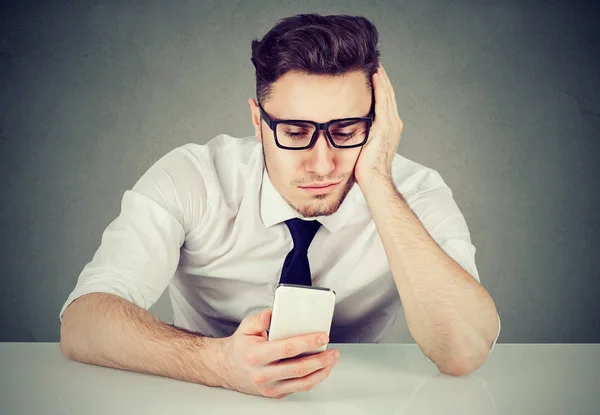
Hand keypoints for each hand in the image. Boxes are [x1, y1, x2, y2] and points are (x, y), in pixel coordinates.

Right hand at [217, 308, 339, 398]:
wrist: (225, 368)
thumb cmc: (239, 347)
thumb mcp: (246, 327)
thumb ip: (260, 318)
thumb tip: (274, 313)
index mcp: (256, 355)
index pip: (287, 349)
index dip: (307, 343)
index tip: (322, 337)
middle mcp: (262, 374)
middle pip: (298, 369)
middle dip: (321, 360)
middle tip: (333, 352)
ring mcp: (269, 387)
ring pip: (302, 383)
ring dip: (321, 372)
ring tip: (331, 360)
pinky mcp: (274, 394)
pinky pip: (298, 388)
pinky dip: (313, 379)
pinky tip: (320, 369)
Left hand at [355, 64, 403, 185]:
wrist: (374, 181)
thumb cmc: (366, 169)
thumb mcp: (363, 146)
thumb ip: (360, 133)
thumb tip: (345, 126)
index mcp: (389, 128)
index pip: (385, 101)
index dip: (380, 86)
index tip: (372, 73)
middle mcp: (394, 124)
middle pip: (388, 94)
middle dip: (382, 78)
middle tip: (375, 61)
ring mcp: (391, 124)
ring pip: (387, 94)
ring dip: (381, 77)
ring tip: (375, 63)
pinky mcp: (385, 126)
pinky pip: (383, 101)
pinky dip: (380, 87)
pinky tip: (374, 75)